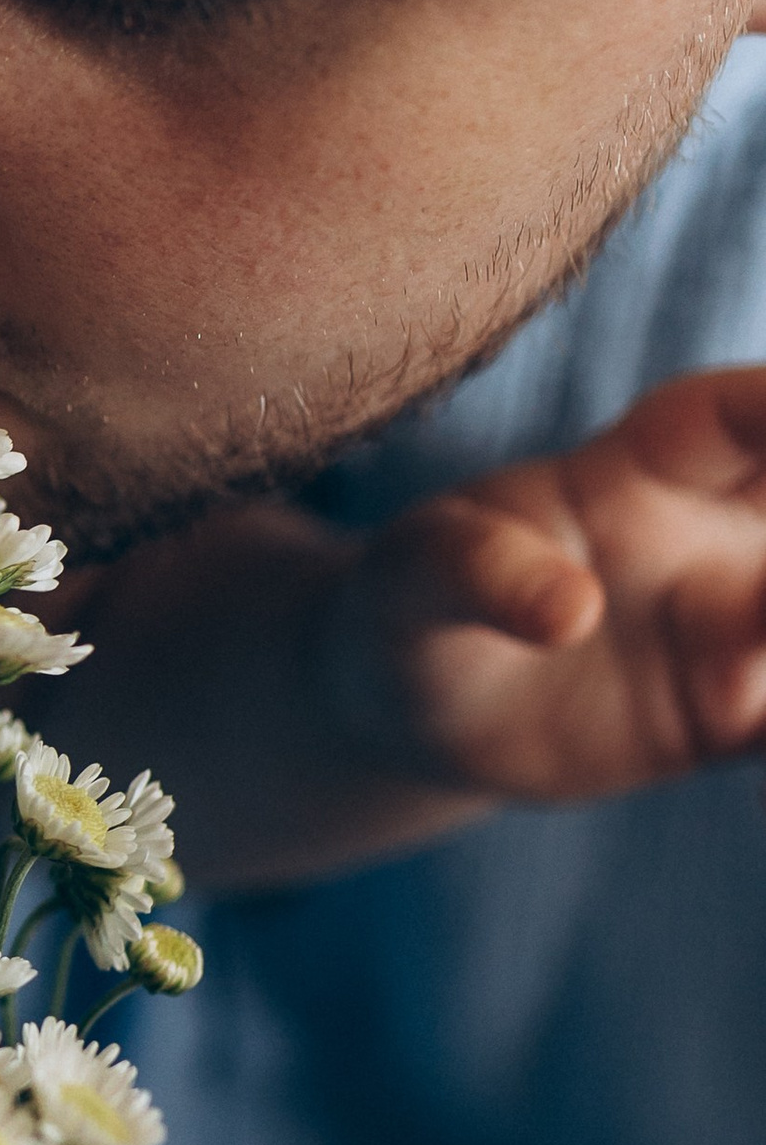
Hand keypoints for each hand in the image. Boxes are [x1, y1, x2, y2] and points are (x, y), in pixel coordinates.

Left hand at [324, 362, 765, 803]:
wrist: (415, 706)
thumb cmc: (414, 598)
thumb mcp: (417, 572)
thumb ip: (481, 572)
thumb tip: (568, 611)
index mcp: (641, 468)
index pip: (734, 417)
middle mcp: (708, 540)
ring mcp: (730, 630)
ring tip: (756, 686)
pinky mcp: (729, 721)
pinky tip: (764, 727)